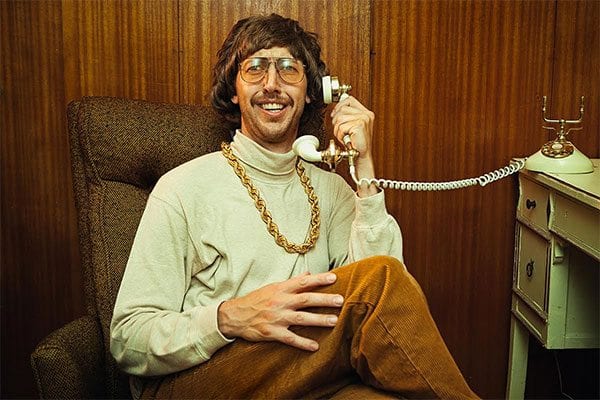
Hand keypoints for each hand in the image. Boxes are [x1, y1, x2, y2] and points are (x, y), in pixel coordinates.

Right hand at [217, 272, 342, 350]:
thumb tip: (308, 273)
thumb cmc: (256, 300)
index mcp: (280, 289)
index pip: (303, 282)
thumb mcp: (272, 287)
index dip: (318, 279)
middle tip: (340, 300)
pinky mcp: (272, 332)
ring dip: (318, 319)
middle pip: (305, 299)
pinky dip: (302, 342)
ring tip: (334, 321)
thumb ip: (292, 282)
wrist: (234, 316)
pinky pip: (290, 338)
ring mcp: (276, 318)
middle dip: (324, 299)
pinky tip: (315, 346)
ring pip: (301, 318)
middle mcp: (280, 302)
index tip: (334, 277)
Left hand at [330, 96, 377, 195]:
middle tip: (342, 132)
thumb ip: (347, 116)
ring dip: (338, 130)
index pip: (349, 100)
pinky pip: (341, 127)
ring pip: (339, 118)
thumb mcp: (351, 127)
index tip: (335, 114)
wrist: (361, 156)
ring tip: (345, 136)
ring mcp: (364, 119)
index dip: (339, 106)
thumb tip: (336, 109)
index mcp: (366, 113)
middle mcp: (366, 115)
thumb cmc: (356, 144)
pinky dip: (340, 135)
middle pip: (342, 109)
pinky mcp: (359, 125)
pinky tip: (346, 140)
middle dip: (337, 121)